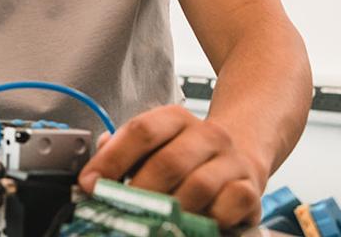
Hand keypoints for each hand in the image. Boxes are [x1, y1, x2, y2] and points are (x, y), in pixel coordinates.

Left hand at [78, 105, 266, 228]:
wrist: (241, 154)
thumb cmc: (185, 155)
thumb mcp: (152, 146)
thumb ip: (120, 153)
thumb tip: (92, 173)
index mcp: (175, 118)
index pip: (141, 131)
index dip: (112, 159)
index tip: (90, 183)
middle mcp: (206, 135)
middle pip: (168, 162)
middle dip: (139, 191)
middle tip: (120, 209)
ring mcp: (231, 161)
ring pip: (198, 186)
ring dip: (170, 208)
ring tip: (152, 221)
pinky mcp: (250, 189)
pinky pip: (228, 206)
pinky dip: (207, 218)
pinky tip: (190, 222)